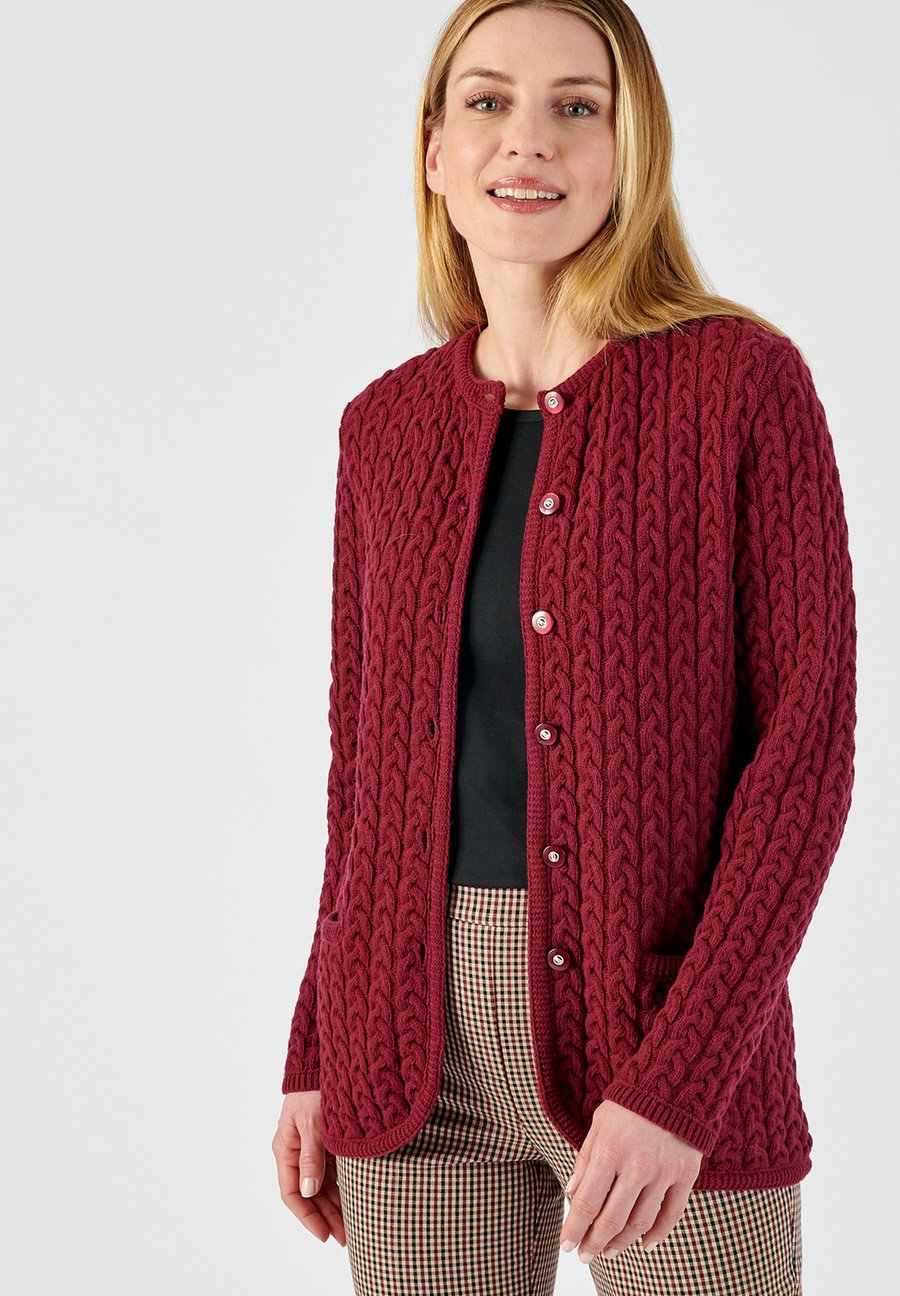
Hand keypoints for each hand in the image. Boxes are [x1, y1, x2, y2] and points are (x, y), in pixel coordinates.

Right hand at [273, 1090, 346, 1246]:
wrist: (325, 1061)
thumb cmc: (315, 1088)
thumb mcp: (313, 1122)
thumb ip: (312, 1156)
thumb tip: (310, 1191)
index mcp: (286, 1149)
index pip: (292, 1193)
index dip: (308, 1217)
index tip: (324, 1235)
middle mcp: (297, 1151)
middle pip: (310, 1193)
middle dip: (326, 1217)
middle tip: (346, 1239)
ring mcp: (313, 1147)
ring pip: (323, 1185)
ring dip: (336, 1205)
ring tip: (354, 1227)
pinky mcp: (328, 1141)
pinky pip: (334, 1171)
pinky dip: (344, 1186)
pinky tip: (357, 1200)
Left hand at [559, 1100, 701, 1262]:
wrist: (673, 1085)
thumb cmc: (629, 1105)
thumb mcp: (599, 1124)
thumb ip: (585, 1160)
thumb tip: (571, 1194)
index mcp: (610, 1151)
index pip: (587, 1202)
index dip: (575, 1229)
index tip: (567, 1246)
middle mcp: (637, 1166)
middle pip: (612, 1219)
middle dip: (595, 1243)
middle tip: (586, 1256)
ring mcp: (663, 1173)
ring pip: (640, 1222)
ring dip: (622, 1243)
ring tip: (609, 1251)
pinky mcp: (685, 1175)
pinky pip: (671, 1215)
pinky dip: (658, 1234)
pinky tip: (645, 1244)